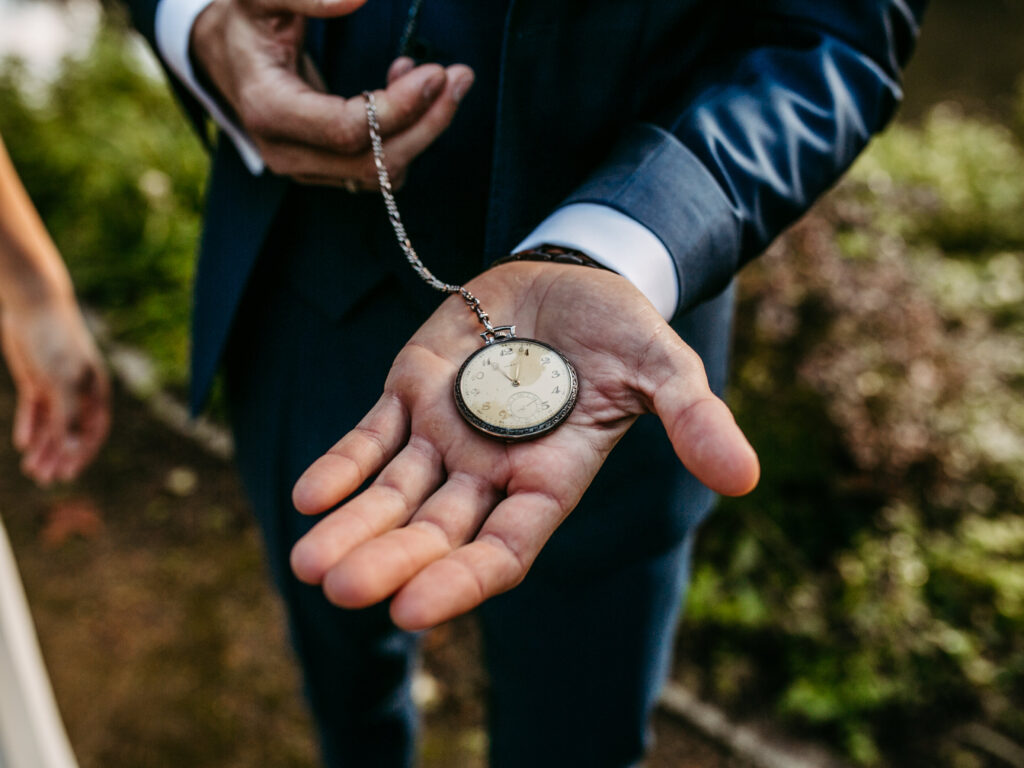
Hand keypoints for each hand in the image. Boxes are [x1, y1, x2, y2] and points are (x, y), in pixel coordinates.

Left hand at [1, 297, 109, 484]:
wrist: (33, 306)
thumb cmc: (55, 341)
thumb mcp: (61, 382)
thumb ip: (66, 417)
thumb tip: (73, 451)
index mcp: (94, 392)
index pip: (92, 432)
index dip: (81, 454)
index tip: (67, 474)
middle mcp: (78, 392)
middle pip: (70, 432)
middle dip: (58, 456)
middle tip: (44, 479)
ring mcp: (57, 387)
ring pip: (51, 424)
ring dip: (43, 447)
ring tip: (31, 469)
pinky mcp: (37, 380)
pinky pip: (34, 411)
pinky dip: (29, 427)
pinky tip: (22, 443)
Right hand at [191, 0, 473, 186]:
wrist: (223, 53)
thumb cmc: (244, 18)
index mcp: (268, 109)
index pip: (346, 129)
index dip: (398, 107)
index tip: (437, 73)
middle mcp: (286, 152)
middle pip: (373, 161)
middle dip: (426, 123)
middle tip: (461, 76)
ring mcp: (306, 168)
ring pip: (382, 173)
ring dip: (422, 129)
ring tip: (436, 75)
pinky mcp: (325, 171)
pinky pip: (379, 169)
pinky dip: (407, 135)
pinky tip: (406, 87)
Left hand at [290, 263, 758, 629]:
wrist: (569, 276)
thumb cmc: (620, 328)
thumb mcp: (662, 367)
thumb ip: (692, 419)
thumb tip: (745, 477)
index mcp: (548, 479)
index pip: (503, 550)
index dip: (461, 581)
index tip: (412, 611)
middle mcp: (491, 471)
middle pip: (436, 533)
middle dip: (390, 561)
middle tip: (340, 591)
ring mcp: (446, 435)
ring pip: (393, 495)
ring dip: (353, 527)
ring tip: (308, 564)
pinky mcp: (413, 393)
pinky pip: (370, 437)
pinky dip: (341, 466)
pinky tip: (306, 497)